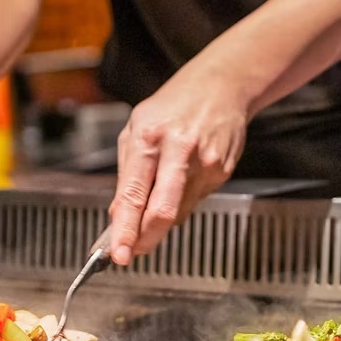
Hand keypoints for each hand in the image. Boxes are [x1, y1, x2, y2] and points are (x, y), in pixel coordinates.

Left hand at [108, 74, 247, 265]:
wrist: (221, 86)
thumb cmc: (173, 106)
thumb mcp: (135, 129)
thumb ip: (126, 174)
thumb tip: (118, 216)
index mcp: (150, 136)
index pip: (134, 194)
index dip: (125, 230)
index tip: (118, 253)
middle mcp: (179, 150)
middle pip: (163, 211)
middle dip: (145, 239)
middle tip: (132, 252)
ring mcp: (205, 163)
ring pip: (178, 212)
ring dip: (161, 218)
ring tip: (156, 196)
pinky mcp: (222, 172)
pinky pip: (194, 201)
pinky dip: (180, 201)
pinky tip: (180, 179)